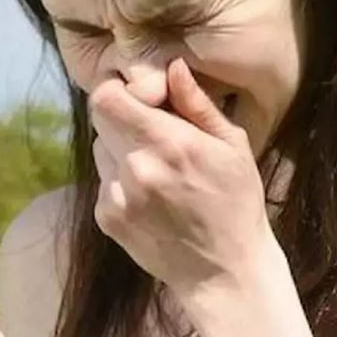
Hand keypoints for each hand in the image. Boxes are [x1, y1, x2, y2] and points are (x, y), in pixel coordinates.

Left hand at [90, 58, 277, 297]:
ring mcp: (118, 196)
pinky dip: (121, 182)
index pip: (106, 98)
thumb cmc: (236, 202)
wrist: (224, 271)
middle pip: (101, 119)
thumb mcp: (232, 146)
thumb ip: (197, 104)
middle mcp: (137, 168)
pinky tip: (152, 198)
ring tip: (158, 171)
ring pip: (101, 150)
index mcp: (169, 143)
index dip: (119, 91)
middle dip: (123, 117)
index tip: (141, 98)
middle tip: (154, 134)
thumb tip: (172, 66)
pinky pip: (103, 182)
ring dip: (121, 151)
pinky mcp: (106, 218)